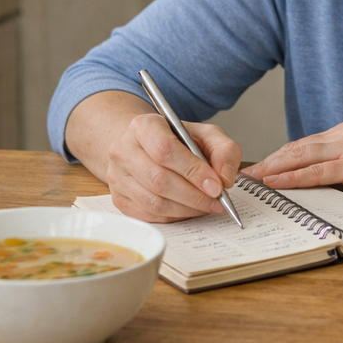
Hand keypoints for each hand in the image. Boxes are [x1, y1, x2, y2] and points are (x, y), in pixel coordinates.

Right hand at [105, 113, 242, 222]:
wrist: (148, 148)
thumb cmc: (179, 141)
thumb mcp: (207, 135)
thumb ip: (224, 151)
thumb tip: (225, 178)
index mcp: (144, 126)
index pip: (165, 150)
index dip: (193, 171)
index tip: (216, 185)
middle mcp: (124, 150)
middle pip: (158, 179)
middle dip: (194, 195)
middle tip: (217, 200)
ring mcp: (117, 177)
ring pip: (154, 202)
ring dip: (187, 209)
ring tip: (207, 205)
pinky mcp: (119, 199)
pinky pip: (149, 216)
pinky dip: (175, 216)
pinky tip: (190, 209)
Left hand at [241, 123, 342, 196]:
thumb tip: (325, 178)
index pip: (303, 144)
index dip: (278, 156)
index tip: (260, 167)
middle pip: (295, 148)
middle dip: (268, 161)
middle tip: (245, 174)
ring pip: (300, 157)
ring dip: (273, 168)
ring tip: (252, 179)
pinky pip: (318, 172)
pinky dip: (293, 177)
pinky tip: (277, 182)